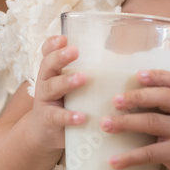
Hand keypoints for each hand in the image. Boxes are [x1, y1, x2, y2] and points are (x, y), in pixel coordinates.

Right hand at [24, 35, 88, 152]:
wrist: (44, 132)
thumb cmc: (64, 102)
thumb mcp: (69, 85)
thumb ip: (86, 71)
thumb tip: (124, 59)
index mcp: (52, 71)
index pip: (48, 53)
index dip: (53, 44)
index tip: (64, 37)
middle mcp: (45, 82)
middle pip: (48, 65)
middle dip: (60, 57)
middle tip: (74, 51)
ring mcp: (45, 101)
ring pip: (51, 87)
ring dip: (66, 82)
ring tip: (82, 78)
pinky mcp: (49, 120)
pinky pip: (57, 116)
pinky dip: (69, 116)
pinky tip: (81, 117)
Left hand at [100, 69, 169, 169]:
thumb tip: (131, 99)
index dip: (157, 76)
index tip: (138, 74)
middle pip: (162, 98)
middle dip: (136, 97)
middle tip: (115, 100)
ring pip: (152, 122)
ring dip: (125, 123)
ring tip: (106, 125)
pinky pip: (150, 153)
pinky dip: (130, 157)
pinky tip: (114, 161)